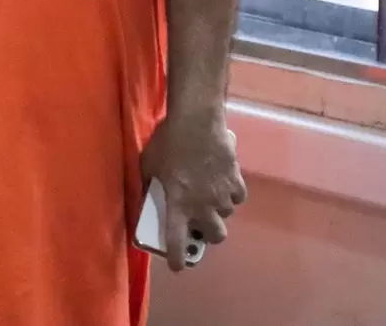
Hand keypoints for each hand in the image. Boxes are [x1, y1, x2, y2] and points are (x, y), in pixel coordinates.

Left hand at [141, 113, 245, 270]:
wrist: (197, 120)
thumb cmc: (167, 142)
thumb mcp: (148, 164)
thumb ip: (149, 184)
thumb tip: (149, 194)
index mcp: (178, 206)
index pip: (177, 242)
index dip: (178, 258)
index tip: (178, 265)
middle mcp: (202, 207)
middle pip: (215, 236)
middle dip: (208, 233)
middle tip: (201, 221)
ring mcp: (222, 196)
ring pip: (227, 215)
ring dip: (219, 210)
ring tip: (210, 194)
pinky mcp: (236, 181)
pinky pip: (237, 197)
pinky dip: (231, 193)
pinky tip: (223, 181)